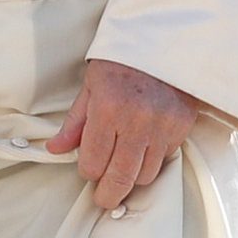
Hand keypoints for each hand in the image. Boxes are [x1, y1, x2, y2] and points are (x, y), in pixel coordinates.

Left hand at [47, 59, 198, 211]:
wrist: (165, 40)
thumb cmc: (122, 62)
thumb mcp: (91, 86)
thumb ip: (75, 123)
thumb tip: (55, 149)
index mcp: (108, 109)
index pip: (93, 163)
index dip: (88, 171)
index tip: (89, 168)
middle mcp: (137, 121)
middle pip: (121, 178)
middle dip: (109, 194)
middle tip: (104, 198)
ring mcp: (162, 126)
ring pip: (145, 175)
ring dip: (132, 177)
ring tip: (124, 166)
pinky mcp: (181, 127)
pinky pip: (165, 159)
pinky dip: (153, 160)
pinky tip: (144, 148)